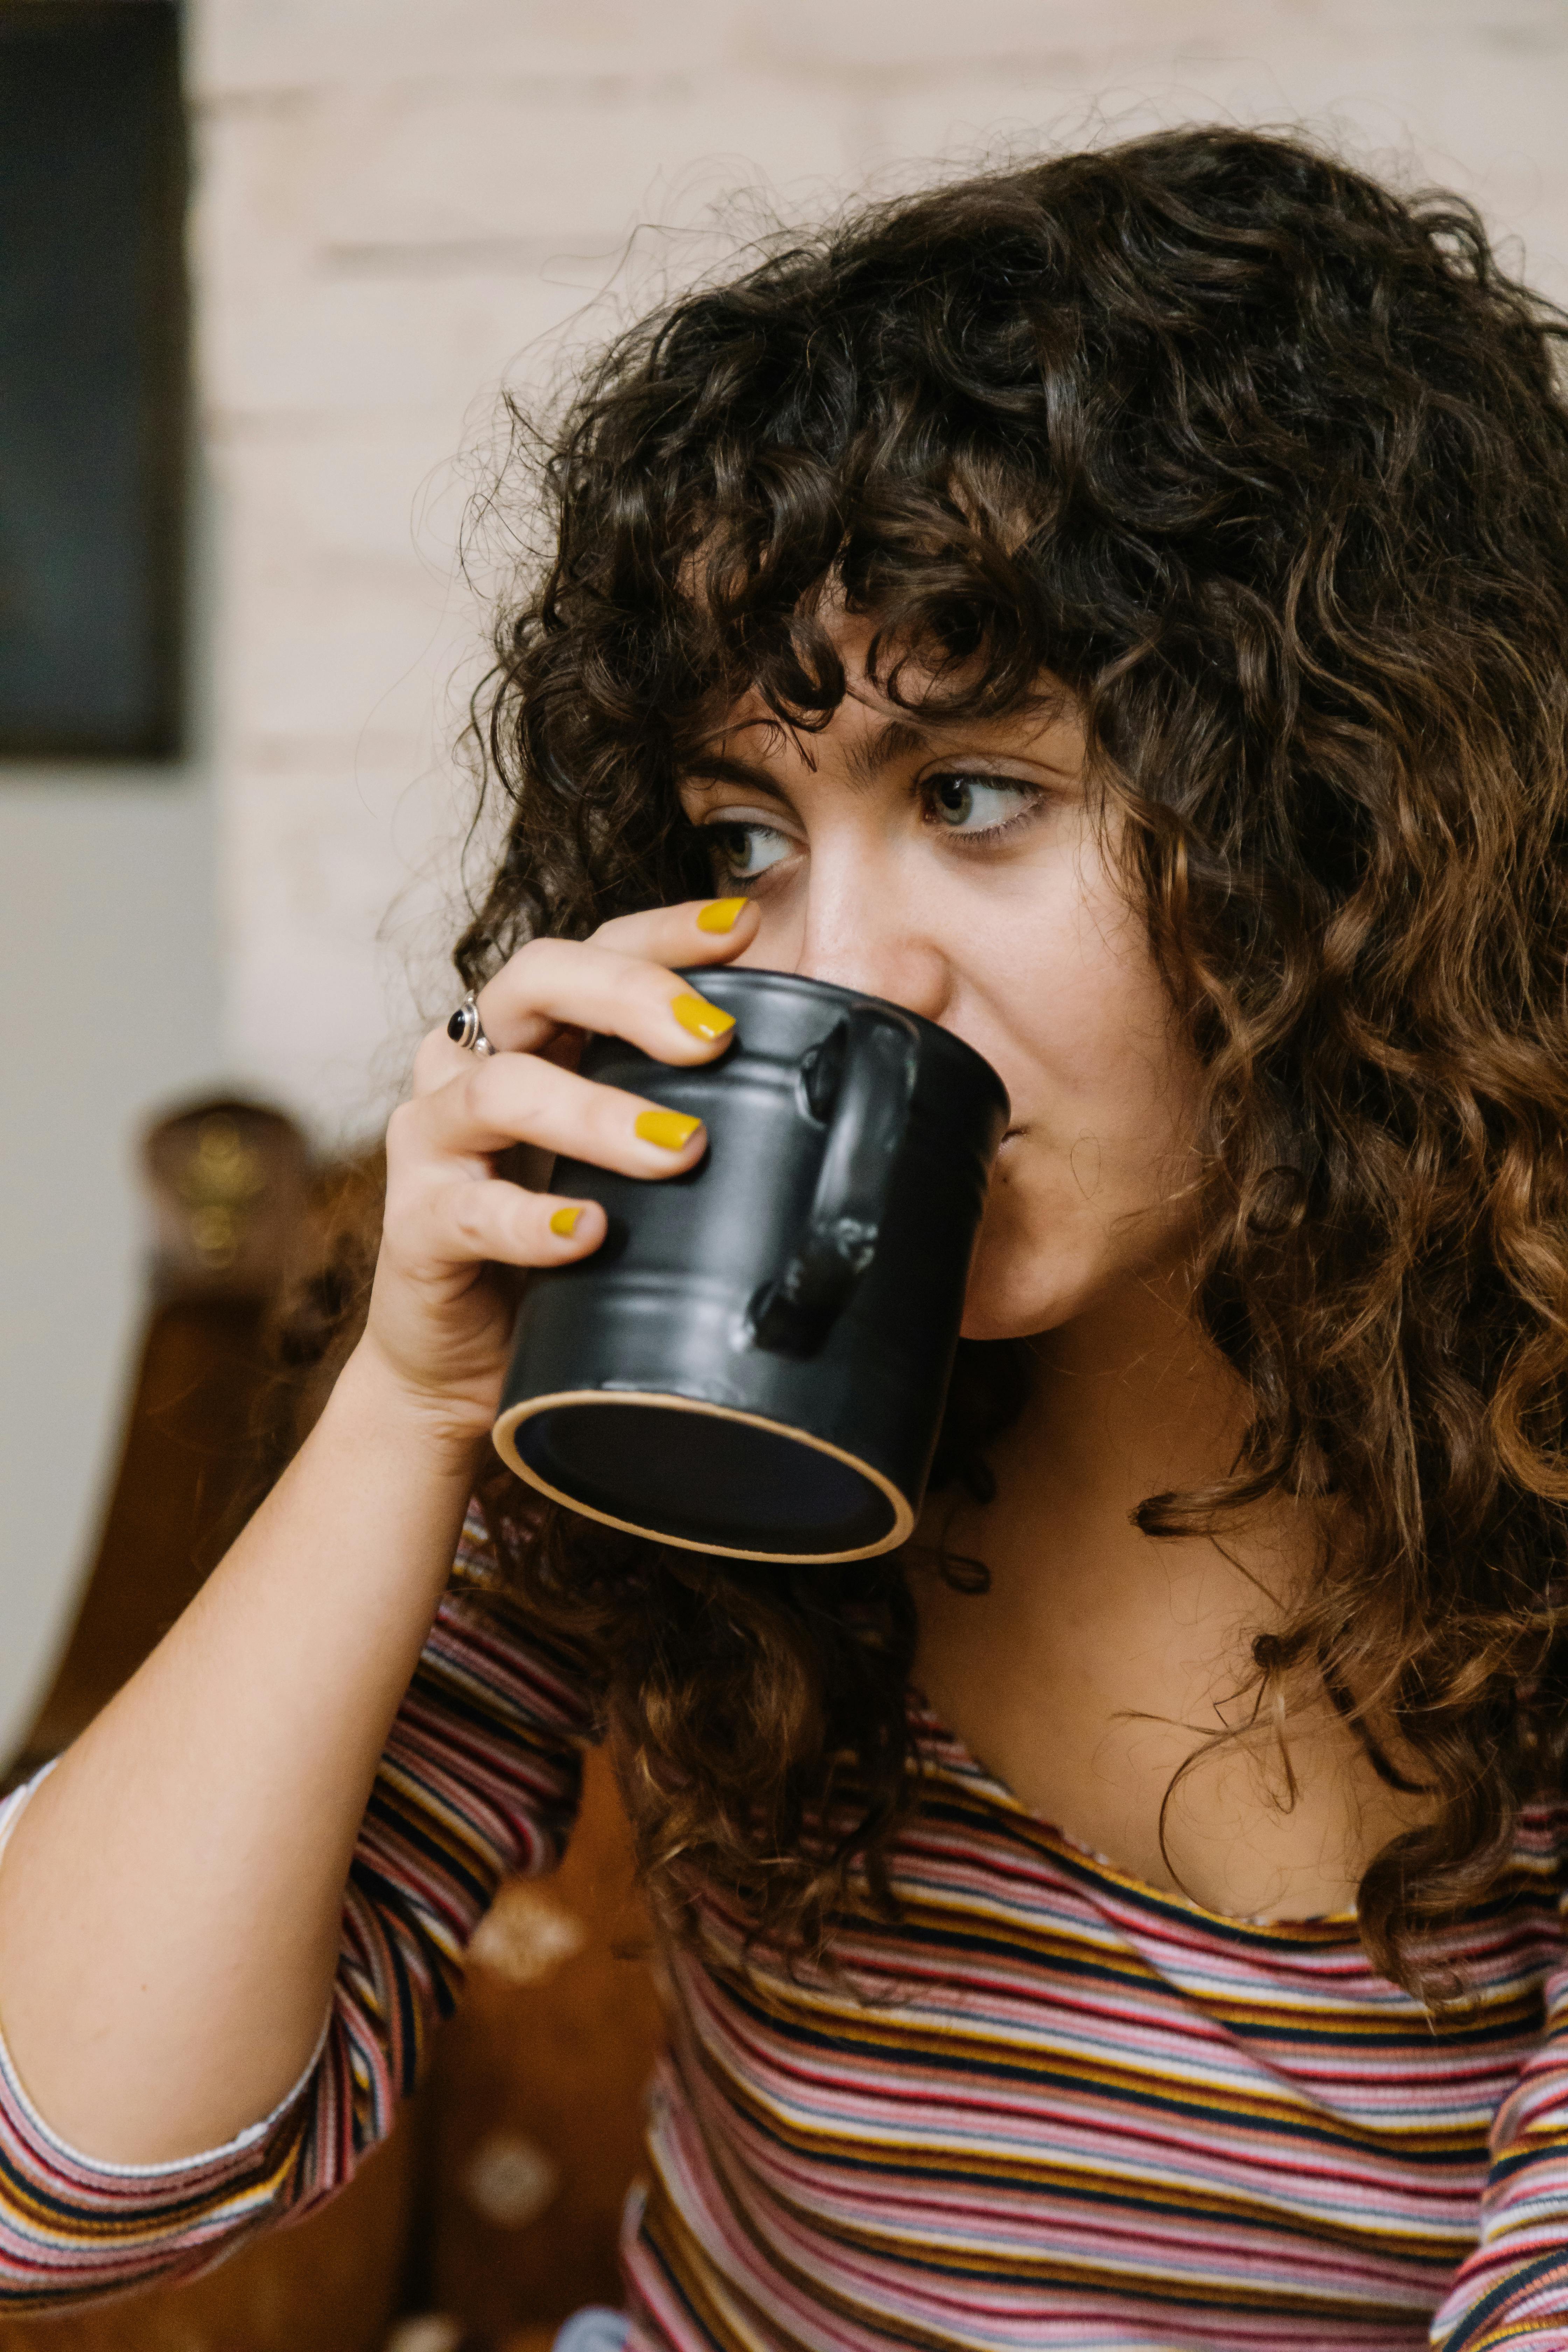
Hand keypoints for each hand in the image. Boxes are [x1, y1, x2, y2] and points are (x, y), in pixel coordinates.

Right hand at [354, 897, 758, 1452]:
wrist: (475, 1366)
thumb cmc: (576, 1252)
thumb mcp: (640, 1167)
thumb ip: (699, 1110)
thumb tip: (827, 1076)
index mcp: (532, 1033)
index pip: (596, 947)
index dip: (666, 932)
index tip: (747, 928)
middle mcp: (470, 1064)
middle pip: (535, 980)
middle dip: (629, 996)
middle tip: (715, 1040)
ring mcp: (434, 1142)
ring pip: (502, 1091)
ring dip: (597, 1114)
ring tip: (679, 1148)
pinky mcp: (415, 1225)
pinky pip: (470, 1211)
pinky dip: (533, 1221)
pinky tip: (590, 1233)